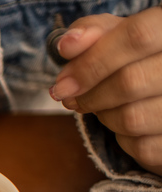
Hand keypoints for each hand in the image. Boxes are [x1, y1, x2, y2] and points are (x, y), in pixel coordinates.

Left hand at [50, 7, 161, 173]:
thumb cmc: (137, 60)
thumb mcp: (118, 36)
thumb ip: (93, 33)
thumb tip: (67, 45)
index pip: (137, 37)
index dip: (93, 61)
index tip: (62, 83)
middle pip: (130, 82)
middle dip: (90, 95)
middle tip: (70, 98)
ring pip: (132, 118)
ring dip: (104, 116)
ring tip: (102, 106)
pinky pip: (141, 146)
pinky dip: (122, 139)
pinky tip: (124, 124)